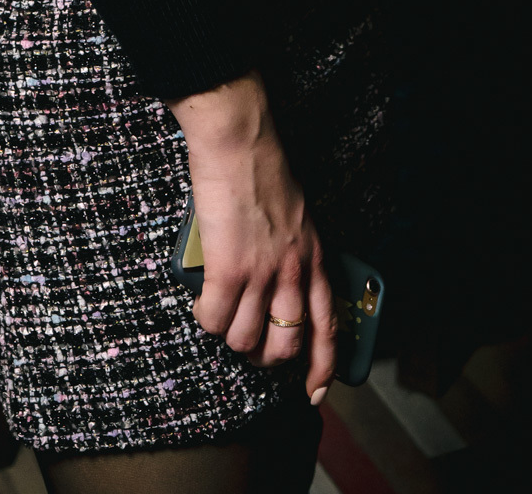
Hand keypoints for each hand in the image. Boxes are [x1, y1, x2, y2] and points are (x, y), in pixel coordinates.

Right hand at [169, 71, 336, 403]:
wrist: (240, 140)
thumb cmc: (263, 167)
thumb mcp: (298, 215)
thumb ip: (295, 252)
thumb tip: (279, 284)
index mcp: (316, 258)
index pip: (328, 328)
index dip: (322, 368)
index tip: (314, 391)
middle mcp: (294, 273)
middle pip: (283, 347)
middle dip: (261, 355)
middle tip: (246, 341)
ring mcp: (262, 275)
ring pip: (244, 340)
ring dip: (228, 333)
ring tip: (220, 311)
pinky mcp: (229, 270)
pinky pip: (213, 319)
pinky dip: (204, 317)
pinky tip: (202, 299)